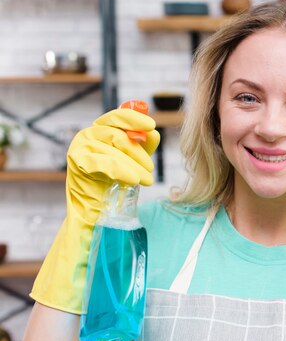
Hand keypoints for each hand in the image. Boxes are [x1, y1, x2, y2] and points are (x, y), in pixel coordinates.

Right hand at [30, 106, 159, 313]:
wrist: (97, 222)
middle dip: (138, 151)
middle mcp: (87, 139)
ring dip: (132, 163)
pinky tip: (132, 180)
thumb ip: (142, 150)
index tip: (151, 126)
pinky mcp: (76, 167)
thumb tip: (154, 134)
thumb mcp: (133, 169)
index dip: (134, 119)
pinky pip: (101, 161)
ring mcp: (80, 152)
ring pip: (111, 147)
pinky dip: (119, 168)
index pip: (117, 117)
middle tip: (150, 170)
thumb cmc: (115, 195)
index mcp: (101, 135)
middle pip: (117, 133)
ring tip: (145, 180)